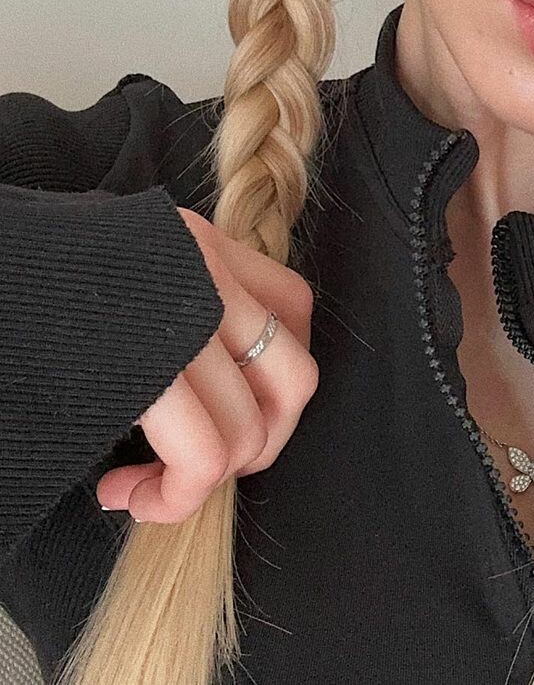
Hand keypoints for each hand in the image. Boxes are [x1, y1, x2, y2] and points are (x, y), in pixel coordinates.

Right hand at [95, 206, 318, 523]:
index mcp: (201, 244)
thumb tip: (223, 391)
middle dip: (254, 447)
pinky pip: (204, 454)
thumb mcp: (123, 279)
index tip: (225, 411)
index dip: (273, 379)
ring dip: (201, 486)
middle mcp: (206, 268)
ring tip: (144, 489)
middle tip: (192, 468)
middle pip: (294, 379)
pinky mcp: (148, 364)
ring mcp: (183, 312)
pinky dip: (171, 498)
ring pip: (248, 429)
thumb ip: (178, 308)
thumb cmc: (31, 286)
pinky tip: (122, 493)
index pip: (293, 309)